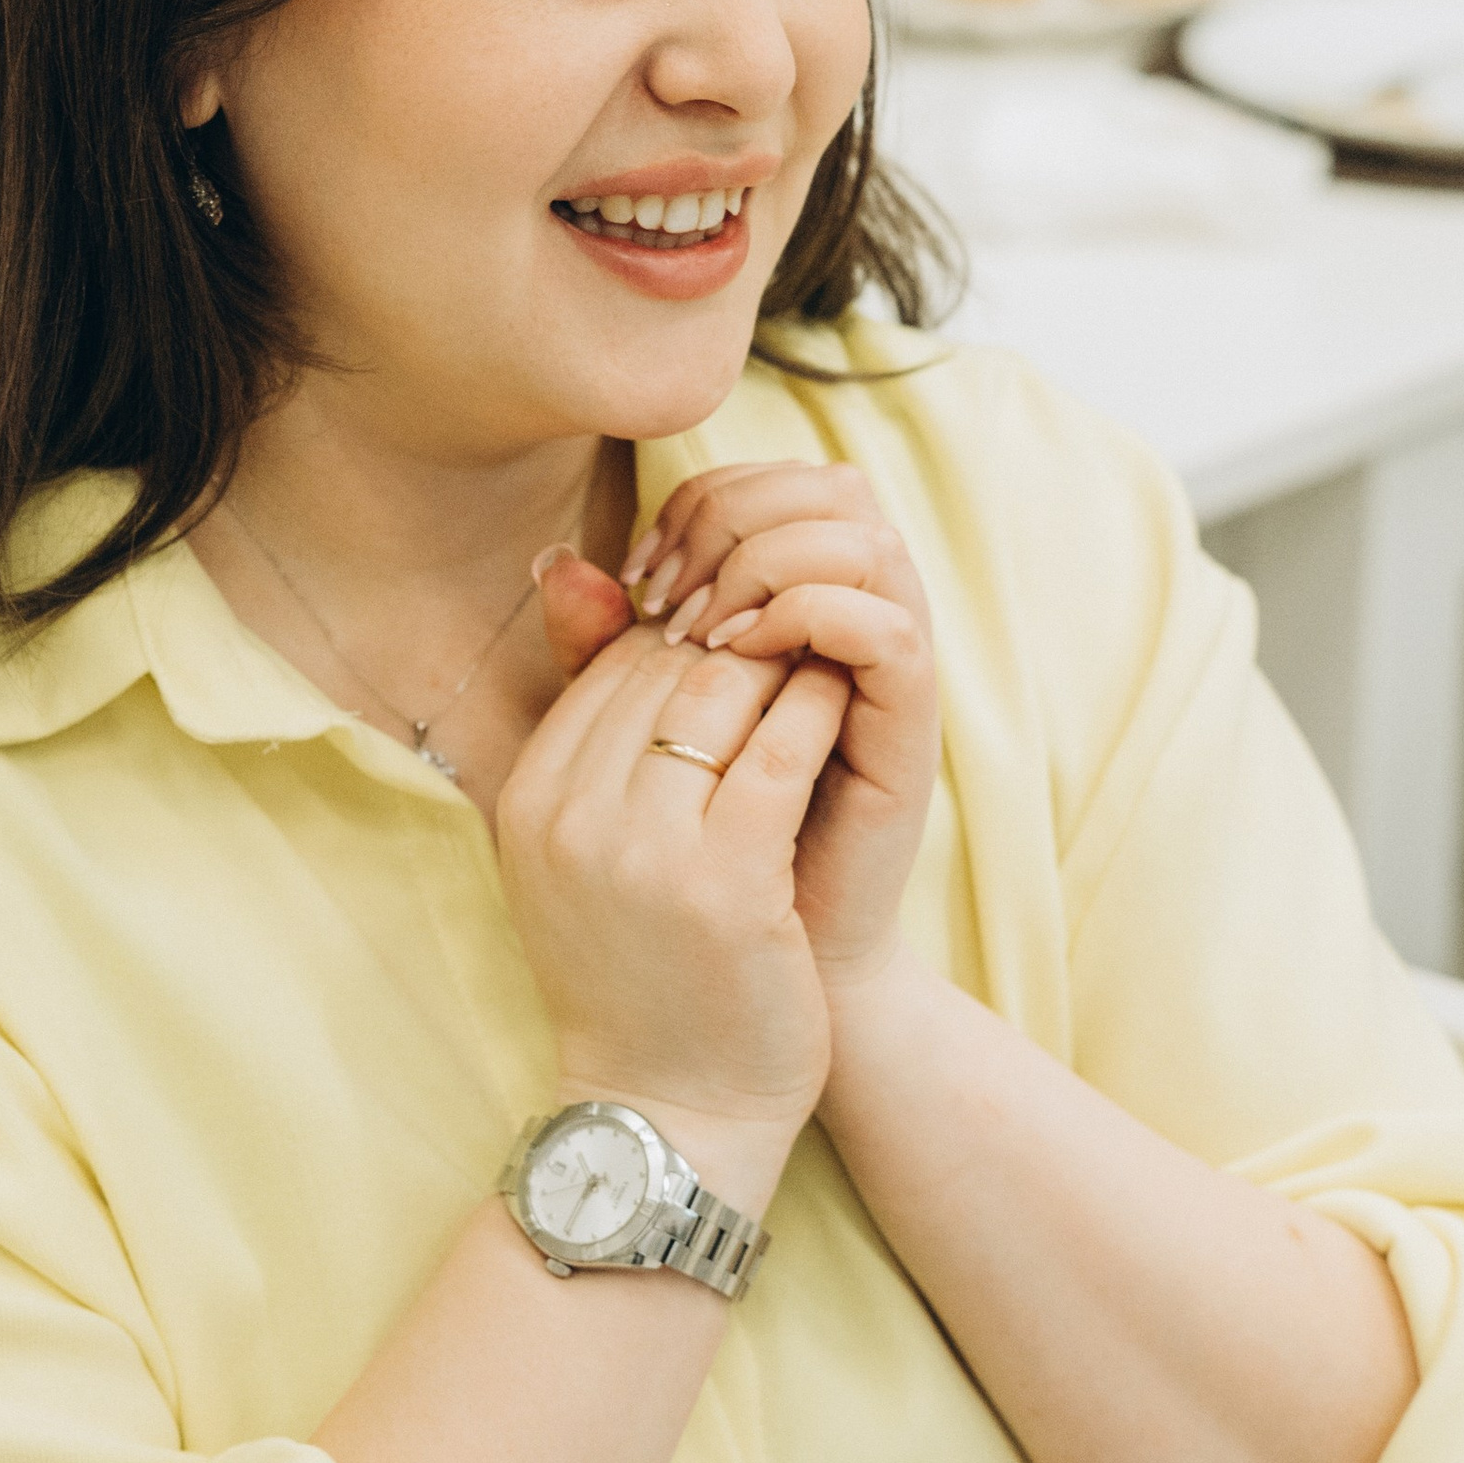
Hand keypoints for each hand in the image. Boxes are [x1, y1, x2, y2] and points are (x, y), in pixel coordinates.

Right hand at [496, 603, 853, 1153]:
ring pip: (722, 688)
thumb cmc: (639, 975)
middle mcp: (571, 816)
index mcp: (529, 799)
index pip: (614, 665)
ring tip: (828, 654)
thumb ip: (590, 721)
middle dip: (740, 638)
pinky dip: (817, 710)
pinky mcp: (724, 882)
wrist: (668, 1114)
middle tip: (802, 625)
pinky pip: (780, 749)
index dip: (689, 640)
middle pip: (667, 664)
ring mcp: (643, 850)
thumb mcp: (584, 848)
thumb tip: (570, 564)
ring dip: (783, 661)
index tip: (749, 639)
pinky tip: (847, 705)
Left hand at [619, 462, 937, 994]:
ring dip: (768, 559)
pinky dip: (812, 617)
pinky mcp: (909, 726)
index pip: (769, 485)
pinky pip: (887, 628)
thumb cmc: (691, 854)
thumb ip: (603, 655)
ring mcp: (888, 669)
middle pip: (824, 487)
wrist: (755, 977)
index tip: (634, 574)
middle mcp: (853, 620)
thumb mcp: (635, 734)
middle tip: (663, 591)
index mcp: (795, 606)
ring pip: (863, 535)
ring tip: (700, 625)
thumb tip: (554, 564)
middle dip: (730, 520)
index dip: (698, 503)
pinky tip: (741, 654)